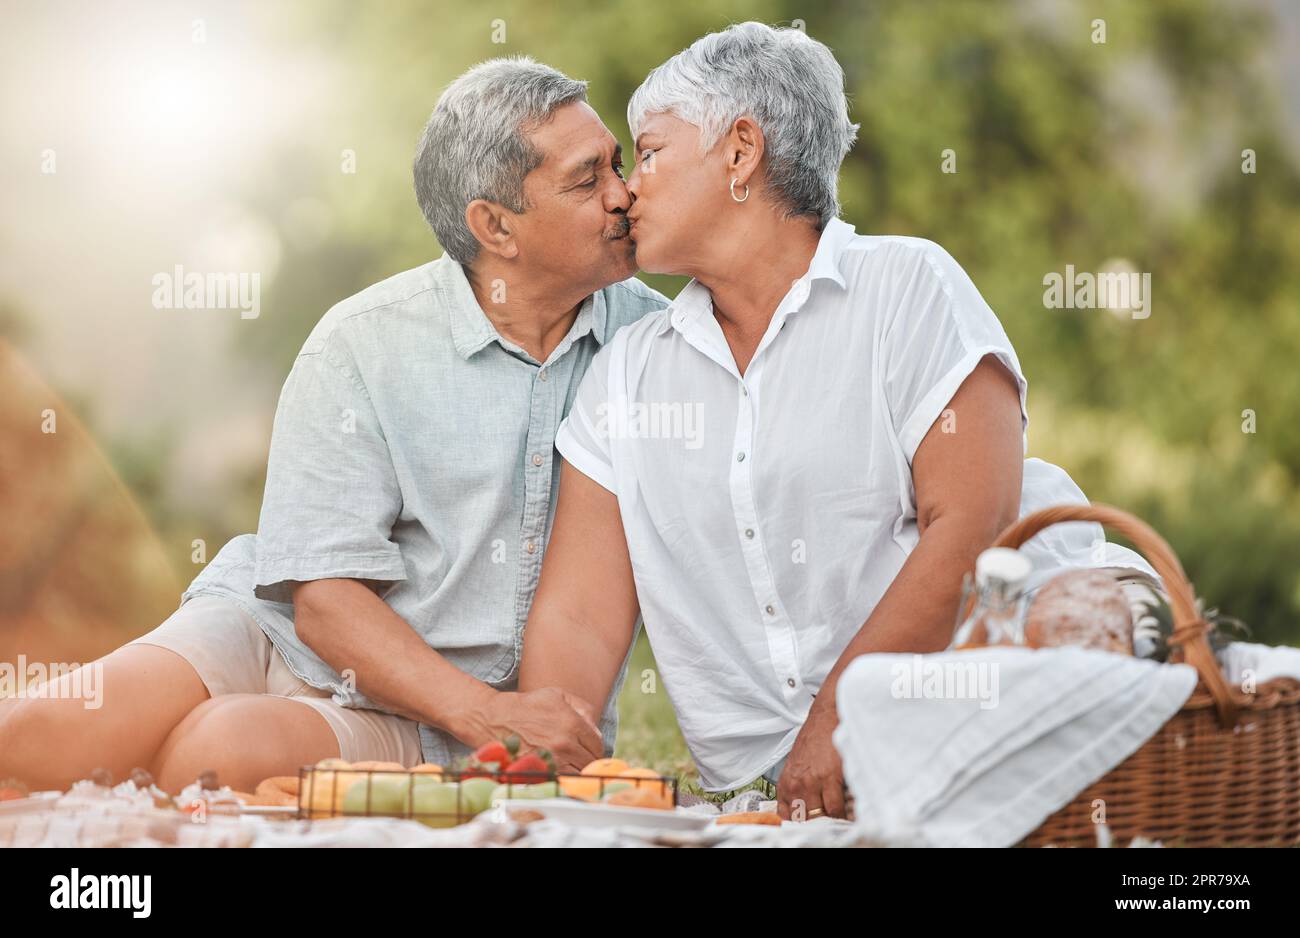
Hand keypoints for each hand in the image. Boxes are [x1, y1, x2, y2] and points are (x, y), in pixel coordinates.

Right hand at [470, 688, 603, 772]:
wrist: (494, 720)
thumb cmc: (527, 706)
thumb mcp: (557, 695)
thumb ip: (582, 708)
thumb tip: (595, 729)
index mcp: (572, 723)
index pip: (597, 745)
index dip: (595, 747)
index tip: (589, 749)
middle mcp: (565, 744)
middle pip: (590, 762)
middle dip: (588, 760)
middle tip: (581, 759)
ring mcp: (551, 760)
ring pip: (578, 775)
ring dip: (577, 772)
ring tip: (571, 767)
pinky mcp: (538, 772)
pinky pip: (560, 782)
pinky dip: (563, 780)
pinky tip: (558, 773)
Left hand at [777, 695, 849, 820]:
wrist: (825, 717)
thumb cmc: (814, 741)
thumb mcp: (796, 766)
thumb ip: (796, 790)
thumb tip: (803, 813)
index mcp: (785, 784)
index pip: (787, 818)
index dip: (799, 826)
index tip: (809, 830)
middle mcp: (795, 785)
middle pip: (804, 820)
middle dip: (815, 826)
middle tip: (826, 828)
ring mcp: (811, 782)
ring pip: (820, 817)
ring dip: (830, 821)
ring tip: (838, 823)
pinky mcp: (829, 778)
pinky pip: (835, 808)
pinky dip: (841, 814)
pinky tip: (846, 813)